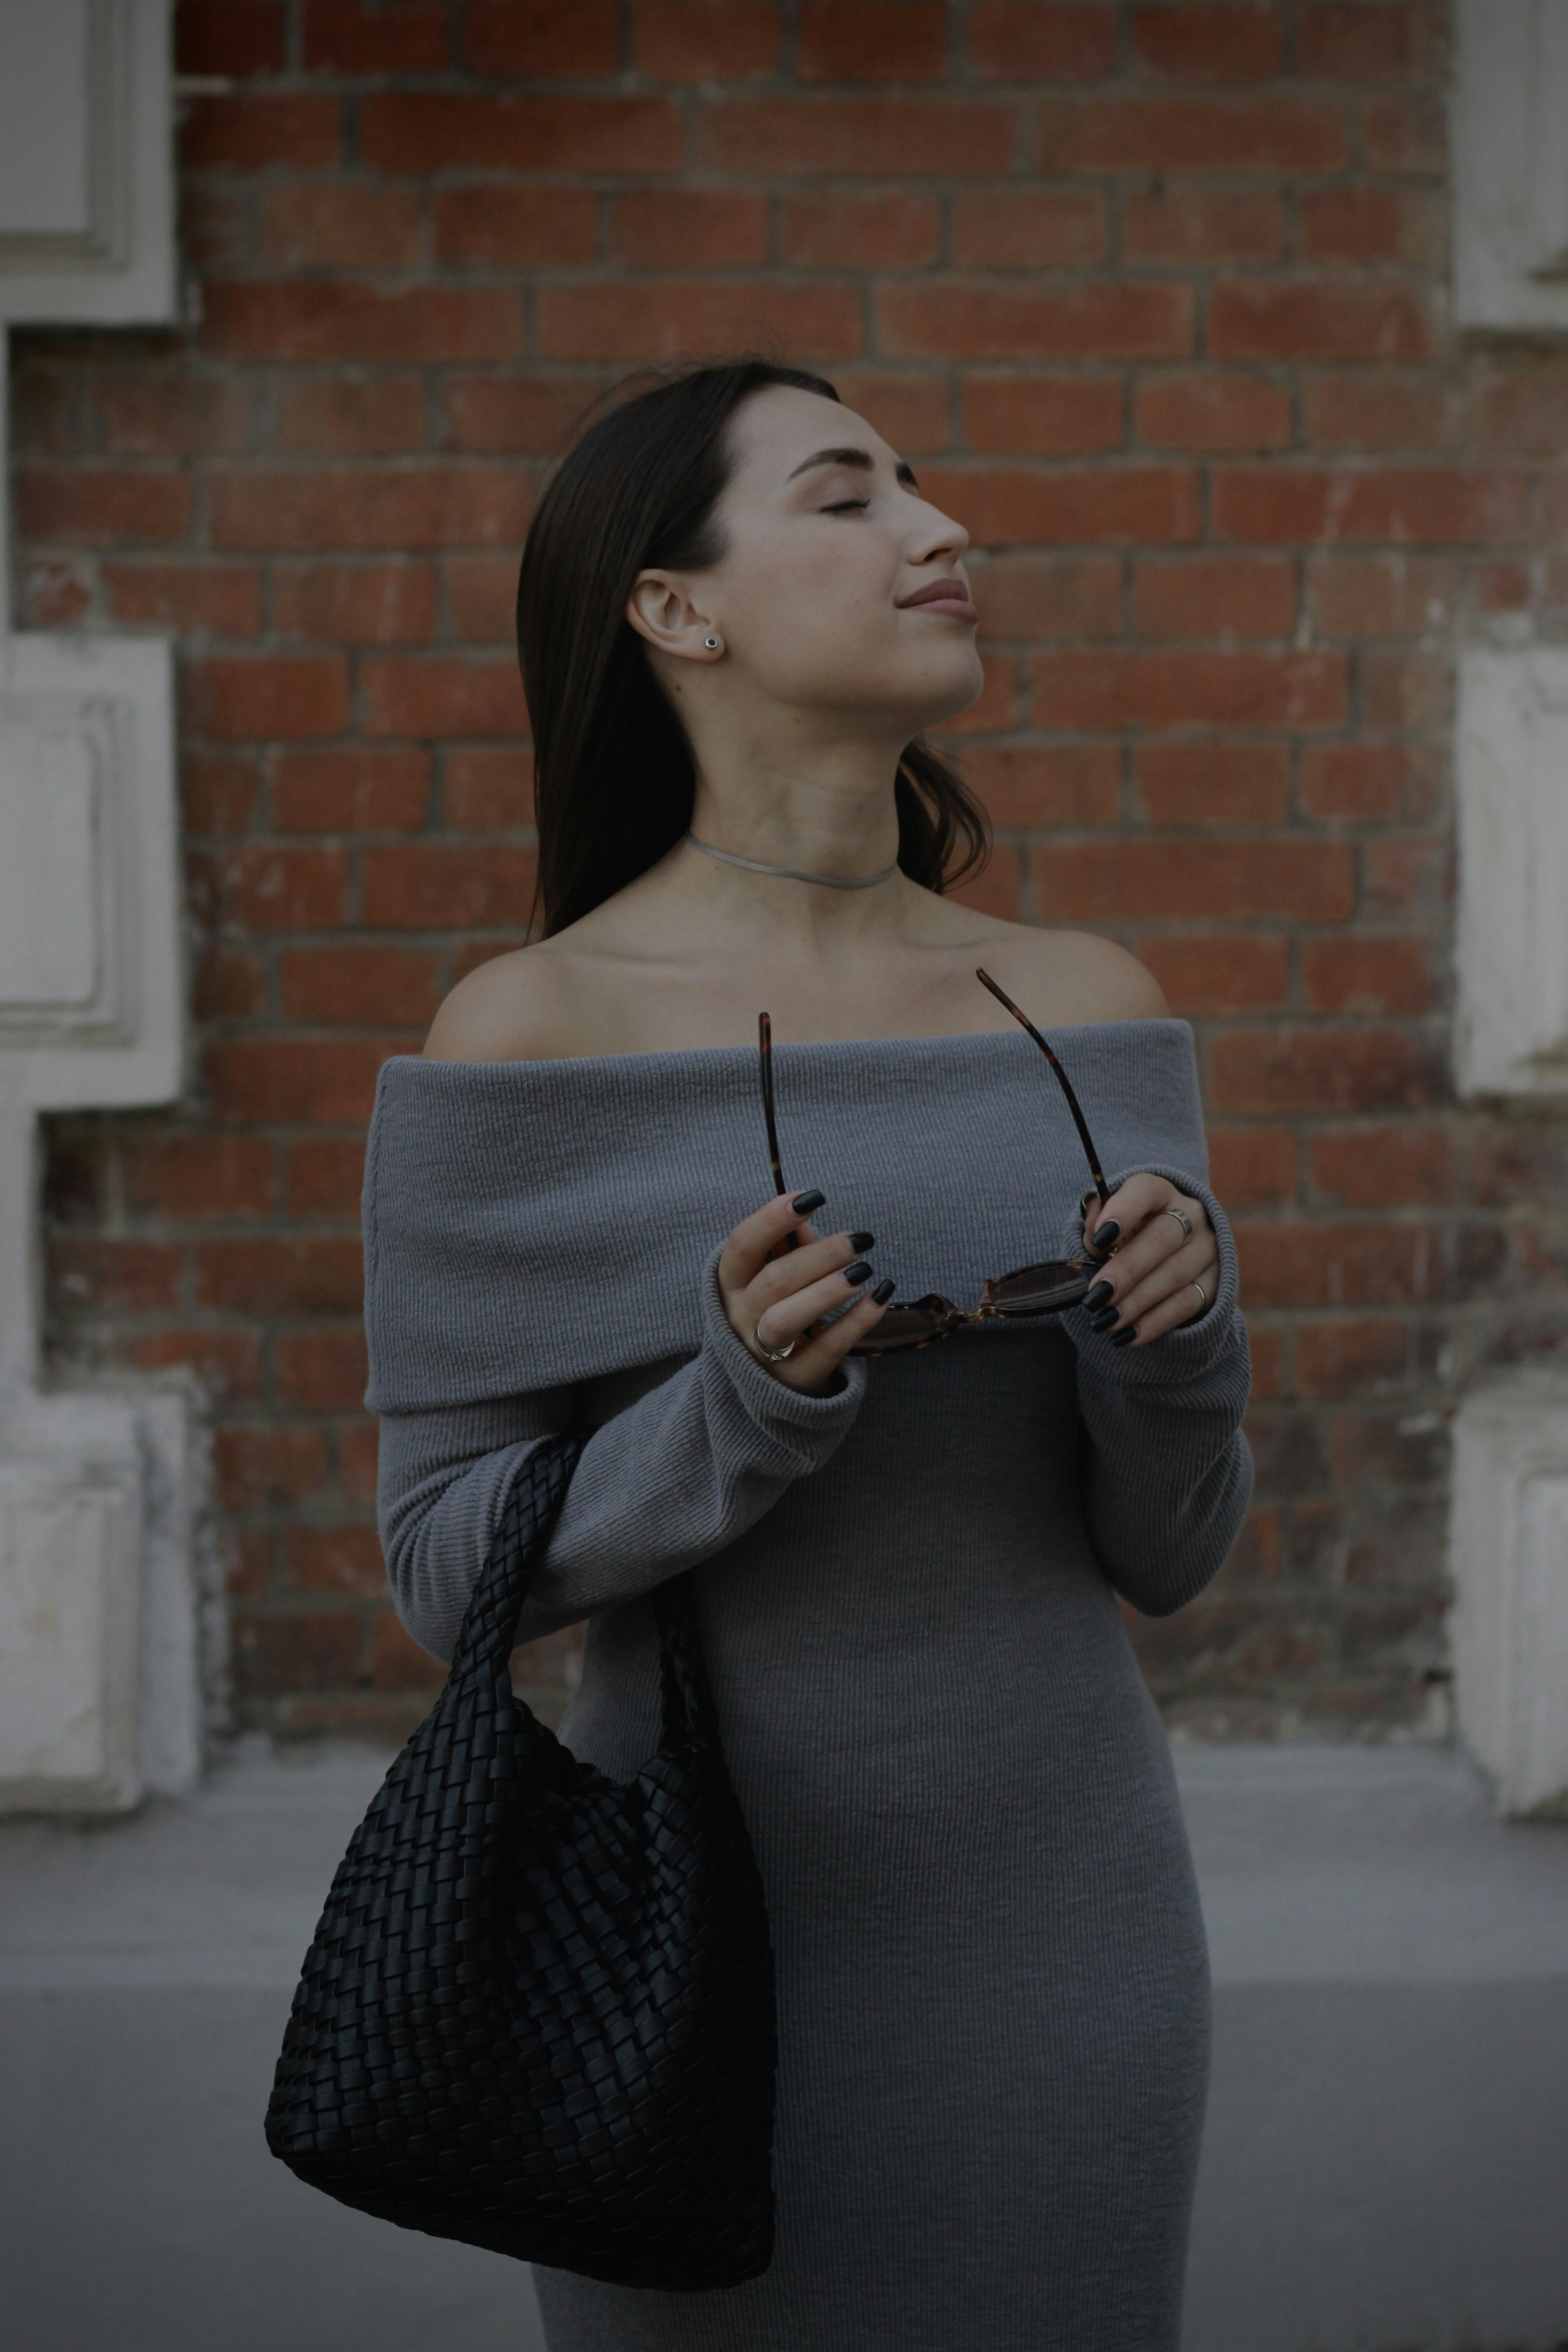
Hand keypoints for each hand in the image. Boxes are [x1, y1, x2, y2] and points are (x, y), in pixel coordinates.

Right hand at [719, 1191, 893, 1393]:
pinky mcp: (796, 1378)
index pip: (742, 1245)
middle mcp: (740, 1319)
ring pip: (786, 1319)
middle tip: (859, 1240)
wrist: (771, 1383)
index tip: (811, 1197)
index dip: (772, 1218)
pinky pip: (827, 1348)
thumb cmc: (773, 1313)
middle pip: (774, 1280)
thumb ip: (786, 1248)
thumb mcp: (771, 1278)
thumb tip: (804, 1214)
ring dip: (827, 1291)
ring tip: (864, 1270)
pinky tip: (879, 1296)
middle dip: (819, 1255)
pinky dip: (856, 1321)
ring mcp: (764, 1353)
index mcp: (730, 1286)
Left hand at [1080, 1174, 1219, 1348]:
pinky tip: (1126, 1335)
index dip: (1123, 1211)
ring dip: (1137, 1301)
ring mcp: (1207, 1249)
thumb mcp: (1108, 1224)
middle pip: (1163, 1238)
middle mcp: (1191, 1215)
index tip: (1099, 1237)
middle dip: (1127, 1269)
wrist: (1169, 1253)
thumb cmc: (1127, 1236)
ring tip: (1105, 1320)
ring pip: (1175, 1274)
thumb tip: (1092, 1220)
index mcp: (1159, 1192)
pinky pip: (1186, 1303)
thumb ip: (1095, 1222)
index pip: (1146, 1191)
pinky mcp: (1214, 1282)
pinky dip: (1154, 1322)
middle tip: (1095, 1295)